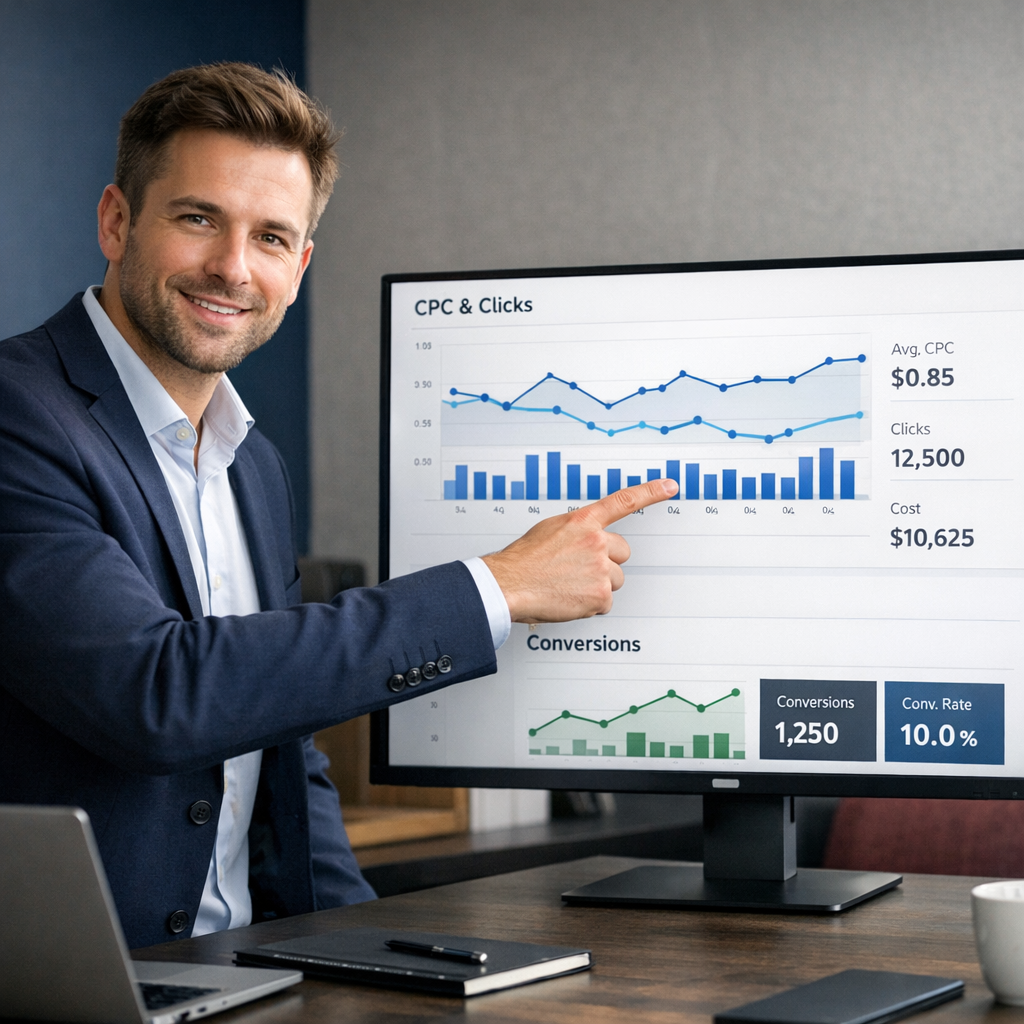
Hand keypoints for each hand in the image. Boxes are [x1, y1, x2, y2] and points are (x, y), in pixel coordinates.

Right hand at [481, 478, 678, 622]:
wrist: (509, 584)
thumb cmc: (524, 560)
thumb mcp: (551, 530)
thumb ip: (576, 532)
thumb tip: (587, 540)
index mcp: (583, 521)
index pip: (623, 501)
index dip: (650, 492)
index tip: (670, 485)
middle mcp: (596, 542)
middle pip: (622, 553)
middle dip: (607, 562)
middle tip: (579, 569)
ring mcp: (600, 569)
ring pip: (615, 579)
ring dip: (598, 585)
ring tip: (569, 585)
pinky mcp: (600, 595)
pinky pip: (605, 602)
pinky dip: (590, 605)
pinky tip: (569, 598)